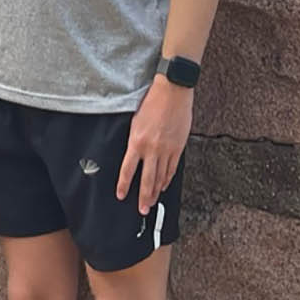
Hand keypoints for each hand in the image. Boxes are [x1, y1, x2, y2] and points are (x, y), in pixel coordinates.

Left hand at [115, 78, 192, 214]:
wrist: (172, 90)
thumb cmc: (152, 102)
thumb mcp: (135, 121)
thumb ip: (135, 140)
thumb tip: (134, 155)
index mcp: (137, 141)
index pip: (127, 170)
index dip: (123, 185)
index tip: (120, 195)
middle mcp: (151, 148)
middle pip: (146, 179)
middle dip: (143, 197)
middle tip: (141, 209)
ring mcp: (166, 149)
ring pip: (161, 176)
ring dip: (156, 191)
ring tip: (152, 202)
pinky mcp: (178, 147)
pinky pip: (172, 168)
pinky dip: (168, 179)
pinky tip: (164, 185)